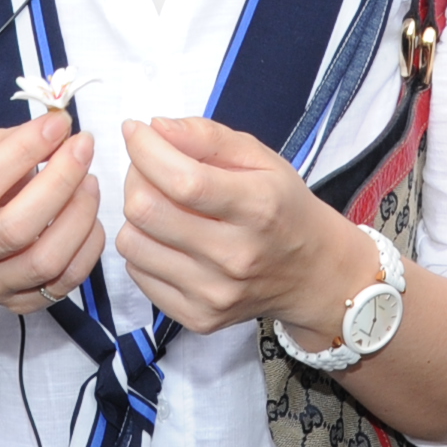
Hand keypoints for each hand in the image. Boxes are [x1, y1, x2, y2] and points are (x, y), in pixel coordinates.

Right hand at [0, 113, 104, 313]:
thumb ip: (12, 143)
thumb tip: (59, 128)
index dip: (25, 150)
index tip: (60, 124)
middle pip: (15, 227)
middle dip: (60, 182)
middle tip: (83, 149)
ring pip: (44, 261)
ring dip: (79, 216)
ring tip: (91, 183)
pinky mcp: (16, 303)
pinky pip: (64, 283)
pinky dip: (88, 248)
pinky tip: (91, 219)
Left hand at [116, 117, 368, 338]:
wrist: (313, 274)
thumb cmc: (283, 207)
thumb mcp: (262, 158)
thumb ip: (209, 137)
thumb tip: (157, 128)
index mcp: (258, 208)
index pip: (184, 181)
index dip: (147, 151)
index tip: (135, 130)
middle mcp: (235, 257)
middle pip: (148, 212)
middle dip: (136, 176)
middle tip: (148, 166)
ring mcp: (214, 294)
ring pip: (132, 243)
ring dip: (136, 213)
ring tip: (159, 203)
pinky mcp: (197, 318)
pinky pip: (137, 274)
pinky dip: (143, 246)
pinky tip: (167, 237)